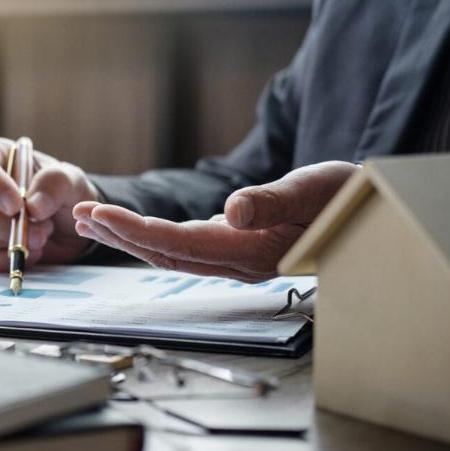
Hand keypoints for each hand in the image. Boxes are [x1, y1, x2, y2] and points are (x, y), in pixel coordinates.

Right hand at [0, 137, 98, 270]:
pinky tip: (31, 252)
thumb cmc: (64, 195)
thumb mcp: (72, 181)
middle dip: (3, 224)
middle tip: (39, 234)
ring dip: (14, 242)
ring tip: (42, 235)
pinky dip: (9, 260)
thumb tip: (33, 207)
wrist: (69, 230)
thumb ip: (57, 184)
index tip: (16, 204)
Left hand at [72, 161, 358, 281]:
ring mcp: (236, 258)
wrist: (371, 212)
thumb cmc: (347, 197)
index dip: (135, 230)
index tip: (99, 213)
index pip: (179, 244)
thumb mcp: (315, 189)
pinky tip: (131, 228)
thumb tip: (230, 210)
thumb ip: (272, 201)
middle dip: (118, 235)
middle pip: (164, 254)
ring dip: (128, 238)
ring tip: (91, 221)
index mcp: (253, 250)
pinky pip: (185, 248)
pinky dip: (152, 237)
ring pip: (171, 253)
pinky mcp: (237, 249)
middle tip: (78, 215)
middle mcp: (238, 261)